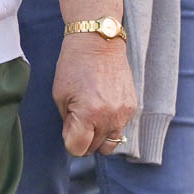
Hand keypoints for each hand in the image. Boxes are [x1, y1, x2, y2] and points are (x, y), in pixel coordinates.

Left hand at [56, 32, 141, 158]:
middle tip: (77, 126)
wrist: (99, 44)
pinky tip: (102, 108)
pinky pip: (121, 127)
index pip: (79, 148)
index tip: (68, 133)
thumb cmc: (73, 66)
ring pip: (112, 143)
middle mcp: (110, 117)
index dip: (71, 144)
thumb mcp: (60, 95)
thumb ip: (68, 122)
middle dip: (85, 142)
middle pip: (97, 149)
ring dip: (100, 138)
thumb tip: (74, 139)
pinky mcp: (133, 107)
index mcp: (88, 114)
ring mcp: (124, 113)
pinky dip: (110, 125)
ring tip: (90, 120)